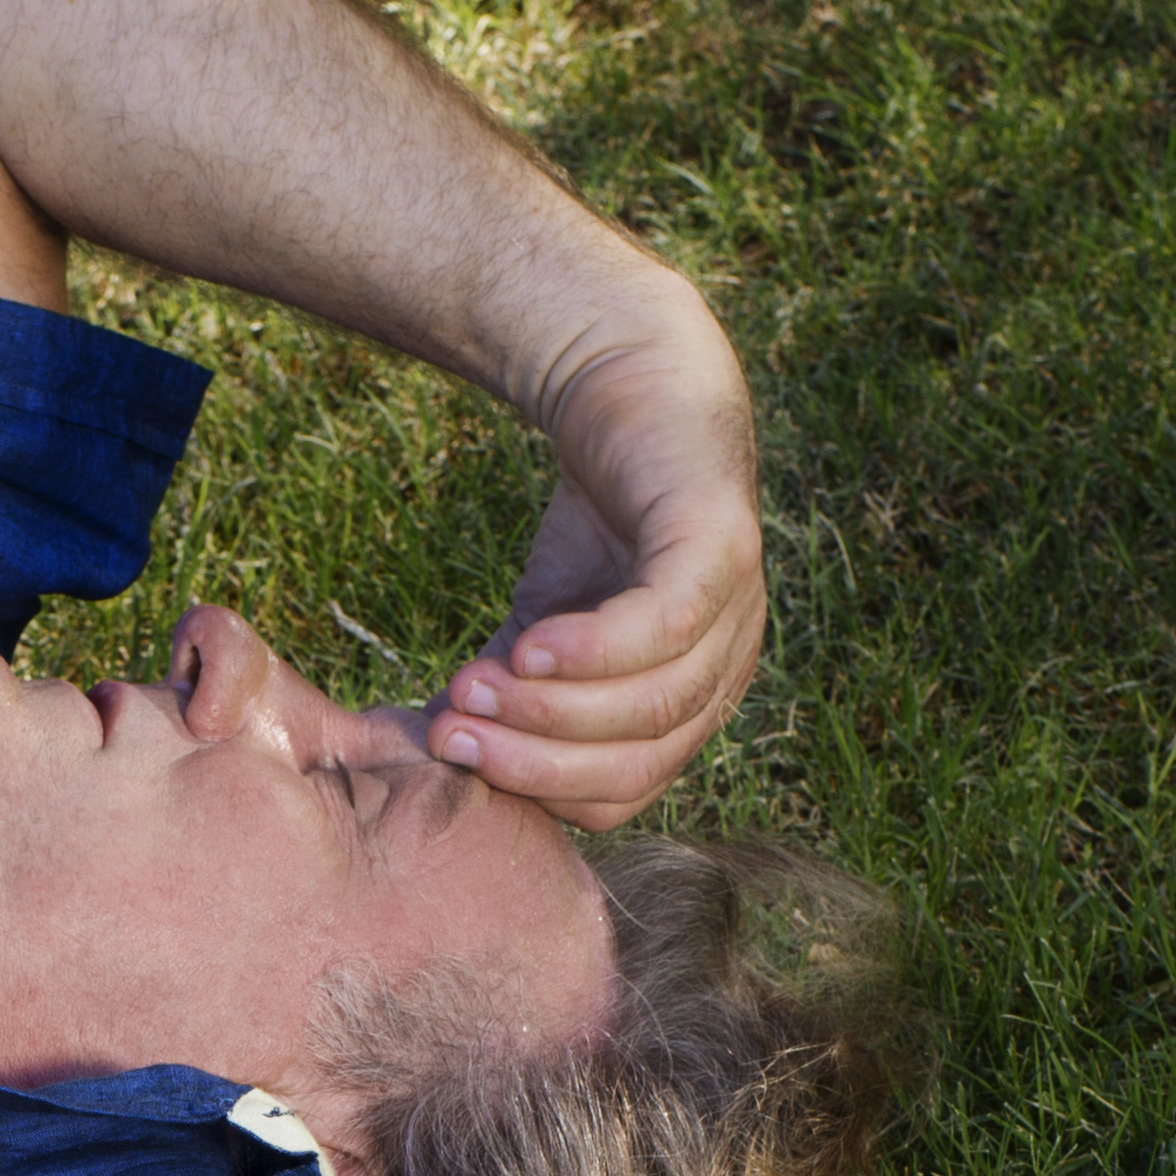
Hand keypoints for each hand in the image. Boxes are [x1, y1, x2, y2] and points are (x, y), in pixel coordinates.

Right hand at [429, 297, 766, 829]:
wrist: (631, 384)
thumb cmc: (595, 515)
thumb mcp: (539, 620)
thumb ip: (505, 690)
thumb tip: (438, 752)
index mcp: (688, 704)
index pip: (621, 791)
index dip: (537, 788)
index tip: (453, 754)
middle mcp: (726, 669)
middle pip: (640, 762)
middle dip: (537, 762)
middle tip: (452, 737)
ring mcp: (737, 609)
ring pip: (653, 703)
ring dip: (551, 710)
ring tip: (473, 688)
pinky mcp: (722, 545)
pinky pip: (667, 624)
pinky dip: (596, 649)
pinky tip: (531, 644)